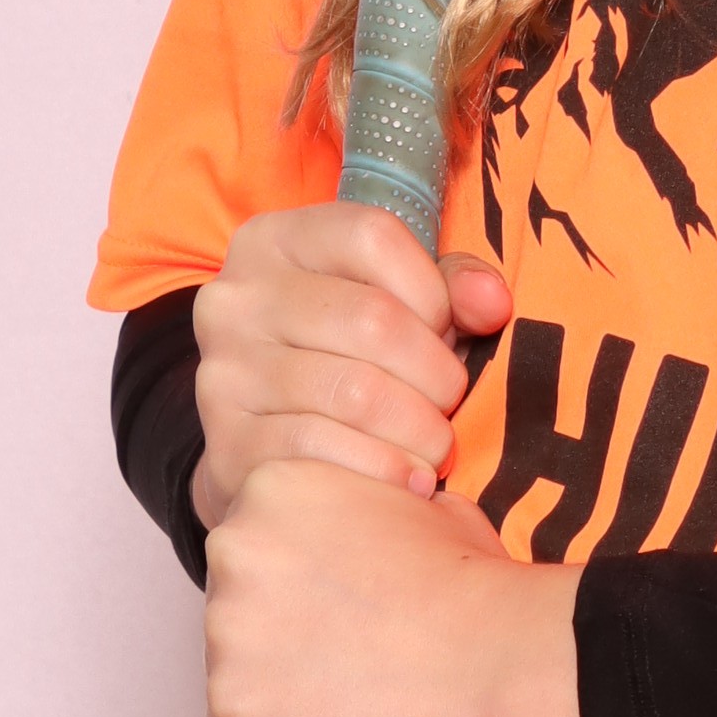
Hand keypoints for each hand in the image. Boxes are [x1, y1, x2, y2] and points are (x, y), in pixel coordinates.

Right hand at [189, 204, 512, 526]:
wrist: (269, 447)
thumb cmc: (350, 358)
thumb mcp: (399, 302)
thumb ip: (453, 288)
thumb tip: (492, 303)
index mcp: (276, 240)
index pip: (372, 236)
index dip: (431, 289)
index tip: (444, 330)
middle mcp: (235, 297)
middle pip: (372, 319)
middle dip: (437, 372)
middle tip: (450, 403)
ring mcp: (224, 372)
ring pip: (354, 392)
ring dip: (420, 429)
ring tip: (435, 446)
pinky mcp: (227, 444)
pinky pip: (324, 451)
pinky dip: (385, 470)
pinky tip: (409, 481)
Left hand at [203, 456, 585, 716]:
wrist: (502, 663)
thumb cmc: (477, 587)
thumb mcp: (427, 508)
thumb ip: (374, 512)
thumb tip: (379, 533)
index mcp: (271, 489)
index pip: (261, 545)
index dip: (306, 584)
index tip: (346, 610)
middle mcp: (232, 551)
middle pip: (241, 606)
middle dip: (285, 635)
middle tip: (351, 658)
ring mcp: (226, 635)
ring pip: (238, 675)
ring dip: (283, 692)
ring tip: (356, 702)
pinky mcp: (231, 713)